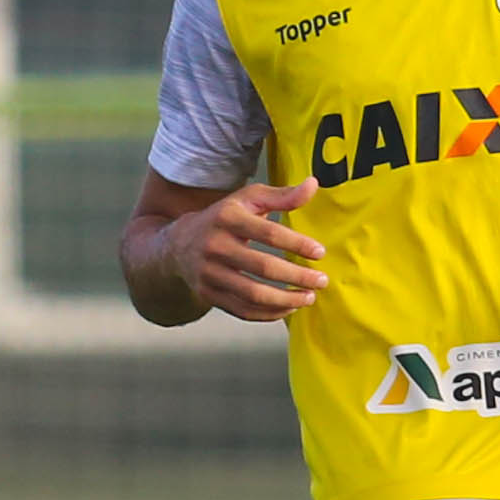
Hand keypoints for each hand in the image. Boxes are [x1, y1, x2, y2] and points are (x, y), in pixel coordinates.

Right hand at [167, 178, 325, 320]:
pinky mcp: (208, 294)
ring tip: (308, 298)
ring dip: (286, 300)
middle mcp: (215, 246)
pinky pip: (243, 310)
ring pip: (253, 294)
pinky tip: (288, 308)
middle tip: (321, 281)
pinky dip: (269, 314)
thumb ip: (282, 195)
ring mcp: (209, 273)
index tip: (320, 253)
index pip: (269, 233)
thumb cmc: (223, 219)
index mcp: (227, 218)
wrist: (178, 244)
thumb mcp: (247, 200)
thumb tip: (313, 185)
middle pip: (263, 267)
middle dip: (297, 276)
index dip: (297, 244)